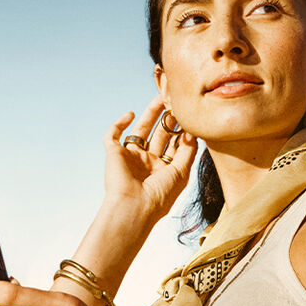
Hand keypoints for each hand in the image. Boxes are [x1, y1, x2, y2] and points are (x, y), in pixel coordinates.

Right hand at [103, 94, 199, 223]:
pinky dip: (119, 123)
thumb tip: (192, 131)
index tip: (190, 116)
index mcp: (163, 169)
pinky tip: (130, 114)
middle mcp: (147, 162)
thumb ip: (188, 151)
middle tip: (177, 102)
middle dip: (168, 119)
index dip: (181, 130)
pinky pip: (113, 135)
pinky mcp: (114, 154)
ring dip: (149, 114)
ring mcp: (130, 157)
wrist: (134, 207)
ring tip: (160, 98)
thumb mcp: (181, 172)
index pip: (173, 145)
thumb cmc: (160, 195)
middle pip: (158, 134)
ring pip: (139, 130)